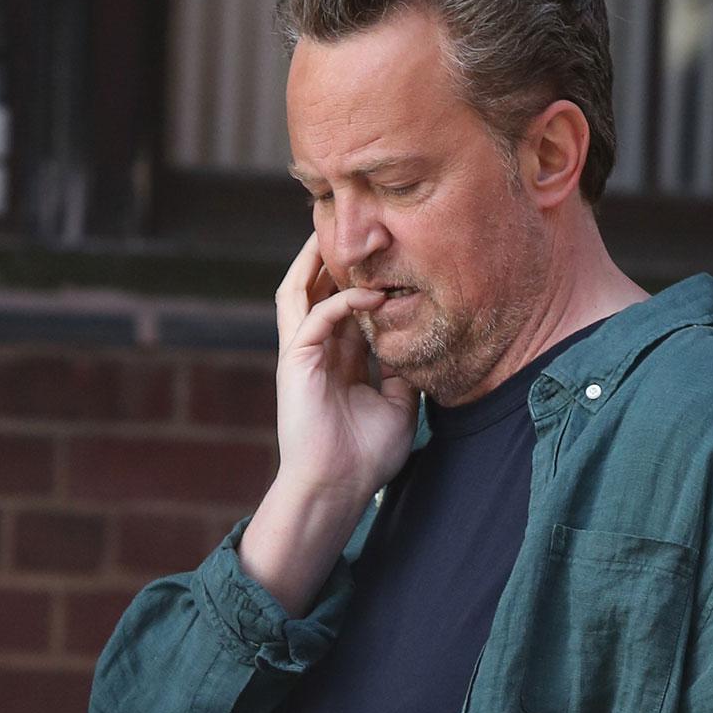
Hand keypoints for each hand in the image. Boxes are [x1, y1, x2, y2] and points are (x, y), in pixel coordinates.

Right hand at [273, 232, 419, 500]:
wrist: (338, 488)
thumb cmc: (366, 455)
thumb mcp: (398, 404)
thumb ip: (402, 370)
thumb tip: (419, 341)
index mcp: (335, 360)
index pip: (342, 307)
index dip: (359, 280)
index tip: (384, 255)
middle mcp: (314, 351)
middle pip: (313, 289)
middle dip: (326, 257)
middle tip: (349, 224)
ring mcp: (300, 354)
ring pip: (298, 291)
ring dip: (314, 261)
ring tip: (331, 231)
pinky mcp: (294, 362)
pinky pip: (313, 316)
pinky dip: (341, 301)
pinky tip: (371, 294)